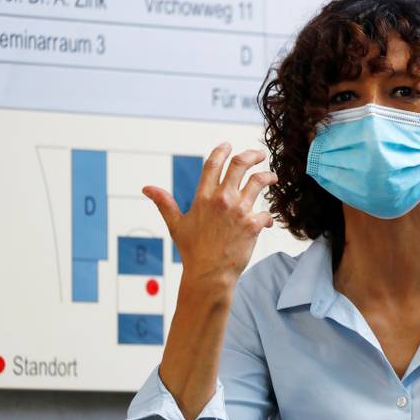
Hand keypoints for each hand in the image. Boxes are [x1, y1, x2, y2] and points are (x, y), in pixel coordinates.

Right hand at [142, 142, 277, 285]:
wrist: (209, 274)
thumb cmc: (192, 251)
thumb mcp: (176, 224)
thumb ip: (164, 203)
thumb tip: (147, 188)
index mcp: (203, 197)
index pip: (213, 164)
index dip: (221, 151)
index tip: (228, 145)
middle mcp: (222, 199)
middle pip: (240, 165)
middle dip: (252, 155)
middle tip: (259, 154)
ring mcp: (239, 211)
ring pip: (259, 182)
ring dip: (268, 177)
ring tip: (272, 178)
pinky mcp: (253, 225)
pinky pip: (267, 213)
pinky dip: (268, 216)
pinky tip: (266, 220)